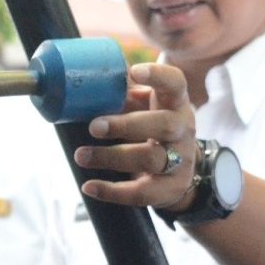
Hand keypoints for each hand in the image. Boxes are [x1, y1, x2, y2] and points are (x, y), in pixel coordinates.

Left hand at [72, 63, 197, 208]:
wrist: (179, 170)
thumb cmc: (152, 127)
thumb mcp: (145, 108)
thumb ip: (123, 95)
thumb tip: (86, 80)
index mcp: (175, 103)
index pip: (175, 84)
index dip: (158, 76)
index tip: (135, 71)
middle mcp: (183, 129)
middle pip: (163, 124)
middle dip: (126, 125)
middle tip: (94, 126)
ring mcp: (180, 160)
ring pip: (150, 158)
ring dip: (111, 157)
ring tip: (81, 155)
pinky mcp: (169, 188)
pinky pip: (141, 192)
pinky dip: (112, 191)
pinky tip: (89, 186)